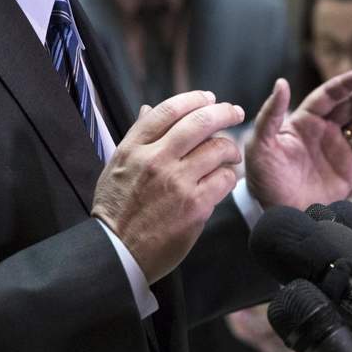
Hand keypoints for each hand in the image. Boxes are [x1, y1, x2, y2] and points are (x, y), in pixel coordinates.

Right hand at [92, 90, 244, 283]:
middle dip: (225, 112)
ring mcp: (177, 182)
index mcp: (135, 148)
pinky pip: (224, 179)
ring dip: (230, 148)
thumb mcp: (117, 165)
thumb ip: (137, 136)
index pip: (170, 110)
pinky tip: (225, 179)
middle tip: (235, 112)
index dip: (195, 99)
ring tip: (231, 154)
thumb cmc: (116, 209)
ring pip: (218, 149)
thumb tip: (148, 109)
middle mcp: (156, 160)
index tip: (210, 99)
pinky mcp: (195, 205)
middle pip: (200, 122)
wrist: (117, 252)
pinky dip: (229, 175)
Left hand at [244, 69, 351, 209]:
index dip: (348, 83)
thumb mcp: (261, 145)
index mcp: (305, 121)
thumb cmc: (264, 179)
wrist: (280, 215)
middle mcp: (325, 131)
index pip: (330, 95)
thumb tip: (281, 82)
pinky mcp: (351, 171)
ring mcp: (340, 150)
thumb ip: (271, 114)